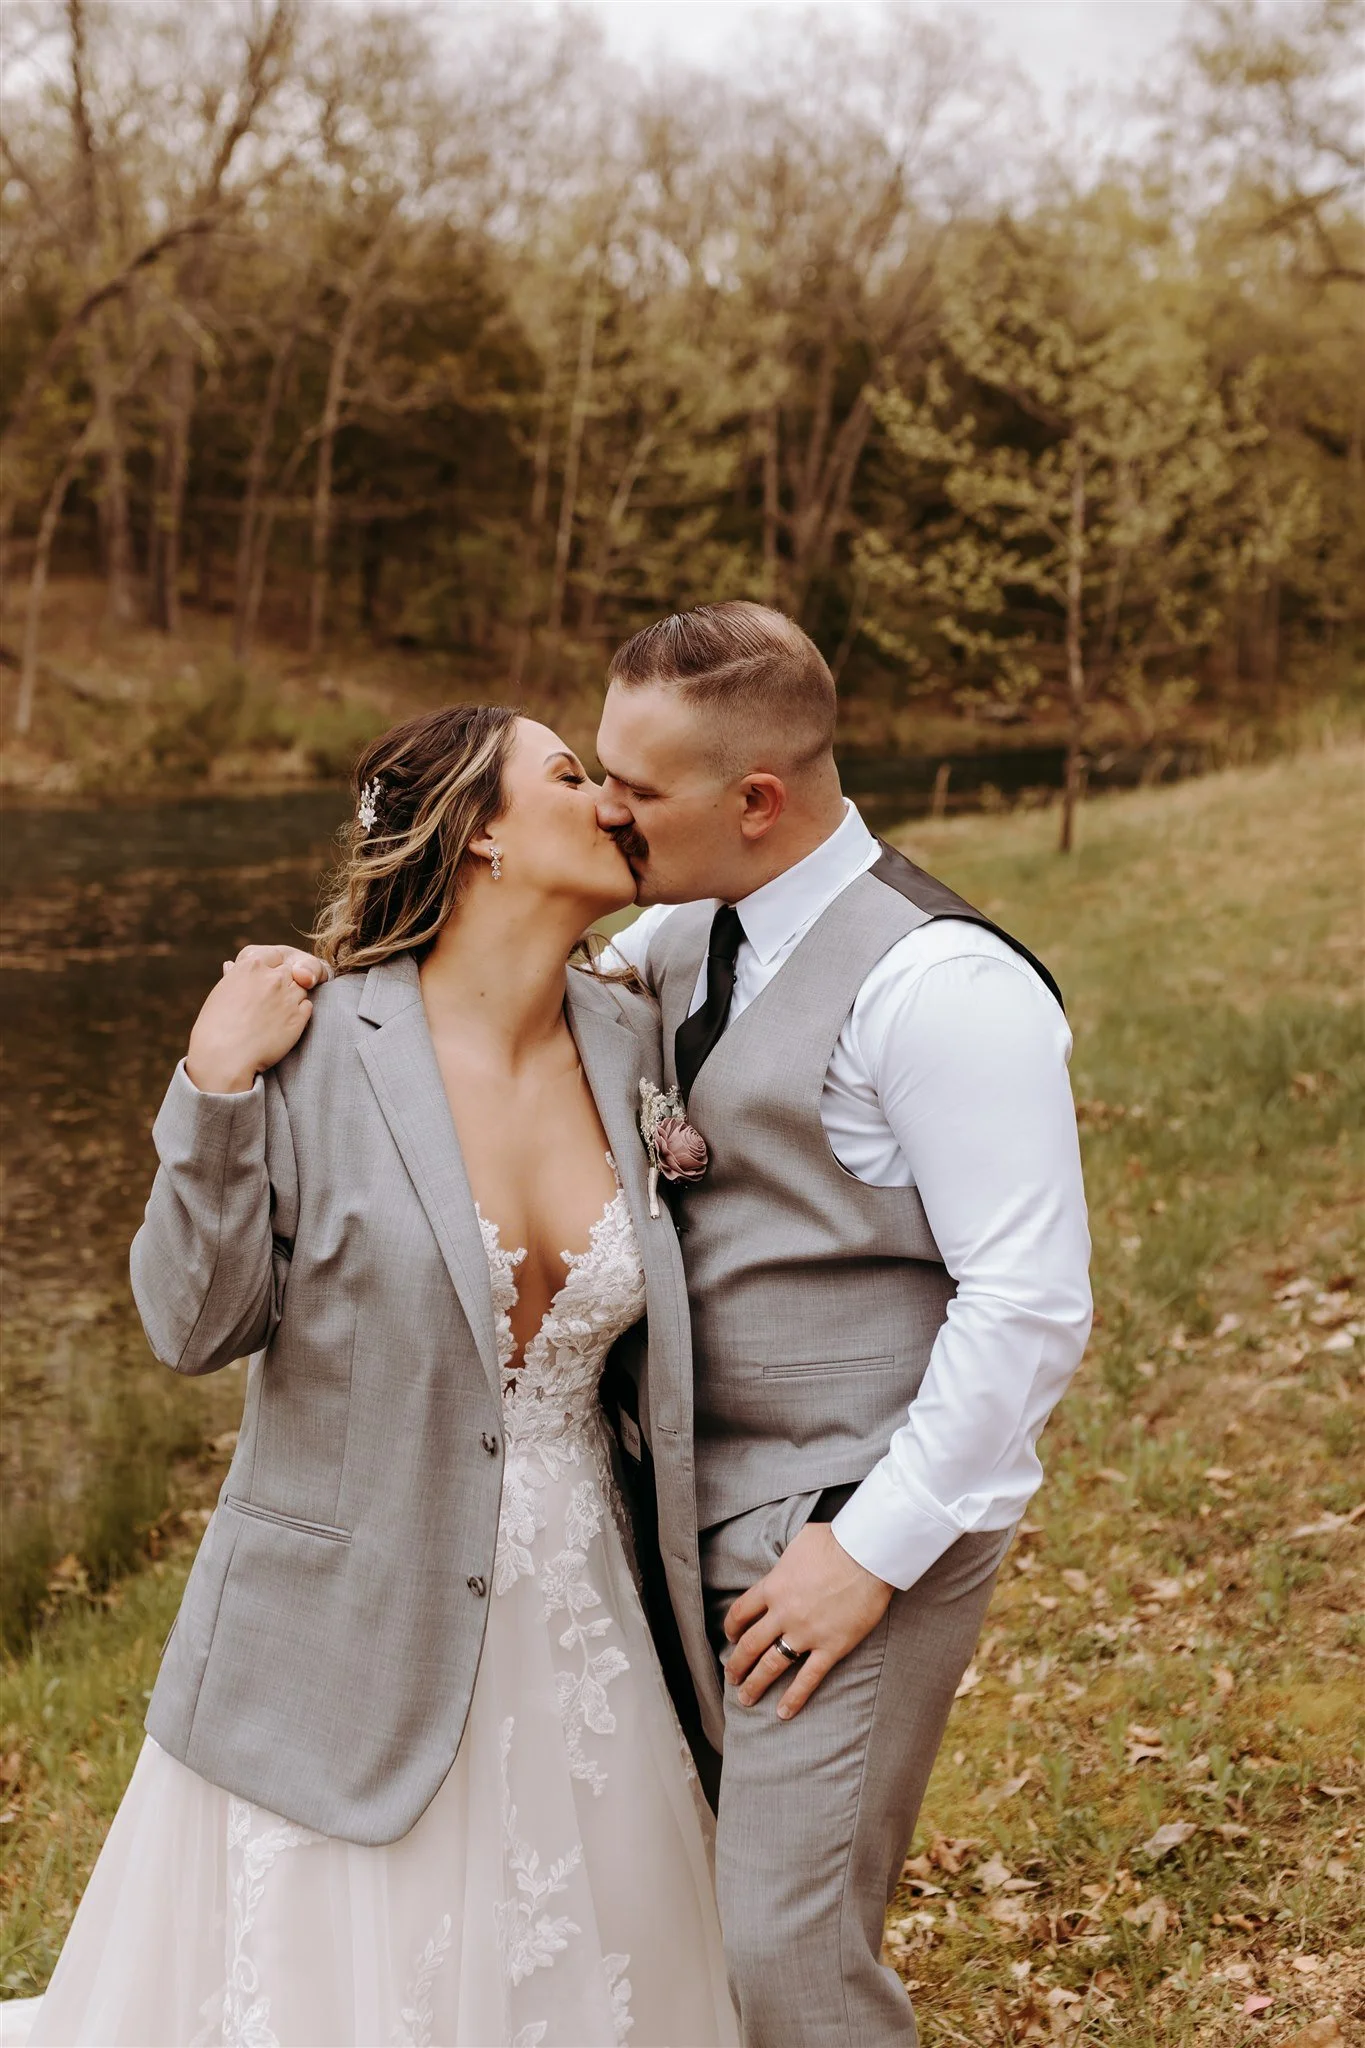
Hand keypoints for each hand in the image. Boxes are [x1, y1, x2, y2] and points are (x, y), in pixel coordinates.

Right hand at [186, 946, 318, 1093]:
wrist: (224, 1057)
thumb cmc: (215, 1027)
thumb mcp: (220, 993)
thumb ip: (234, 977)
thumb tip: (231, 965)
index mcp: (251, 966)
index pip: (275, 955)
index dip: (272, 968)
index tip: (263, 982)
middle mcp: (273, 977)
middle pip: (289, 971)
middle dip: (283, 984)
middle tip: (268, 1003)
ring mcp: (288, 996)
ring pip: (301, 988)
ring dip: (292, 998)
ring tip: (274, 1016)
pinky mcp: (299, 1017)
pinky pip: (307, 1007)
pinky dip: (299, 1013)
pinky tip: (282, 1025)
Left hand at [723, 1521, 893, 1720]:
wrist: (868, 1556)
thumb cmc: (837, 1542)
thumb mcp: (801, 1540)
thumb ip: (788, 1559)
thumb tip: (787, 1561)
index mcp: (773, 1586)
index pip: (741, 1612)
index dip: (732, 1628)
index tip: (730, 1638)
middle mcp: (783, 1613)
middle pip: (750, 1644)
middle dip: (737, 1664)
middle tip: (731, 1677)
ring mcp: (806, 1633)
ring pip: (772, 1665)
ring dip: (755, 1684)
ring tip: (746, 1699)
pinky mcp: (831, 1647)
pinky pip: (808, 1678)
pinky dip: (794, 1697)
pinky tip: (783, 1712)